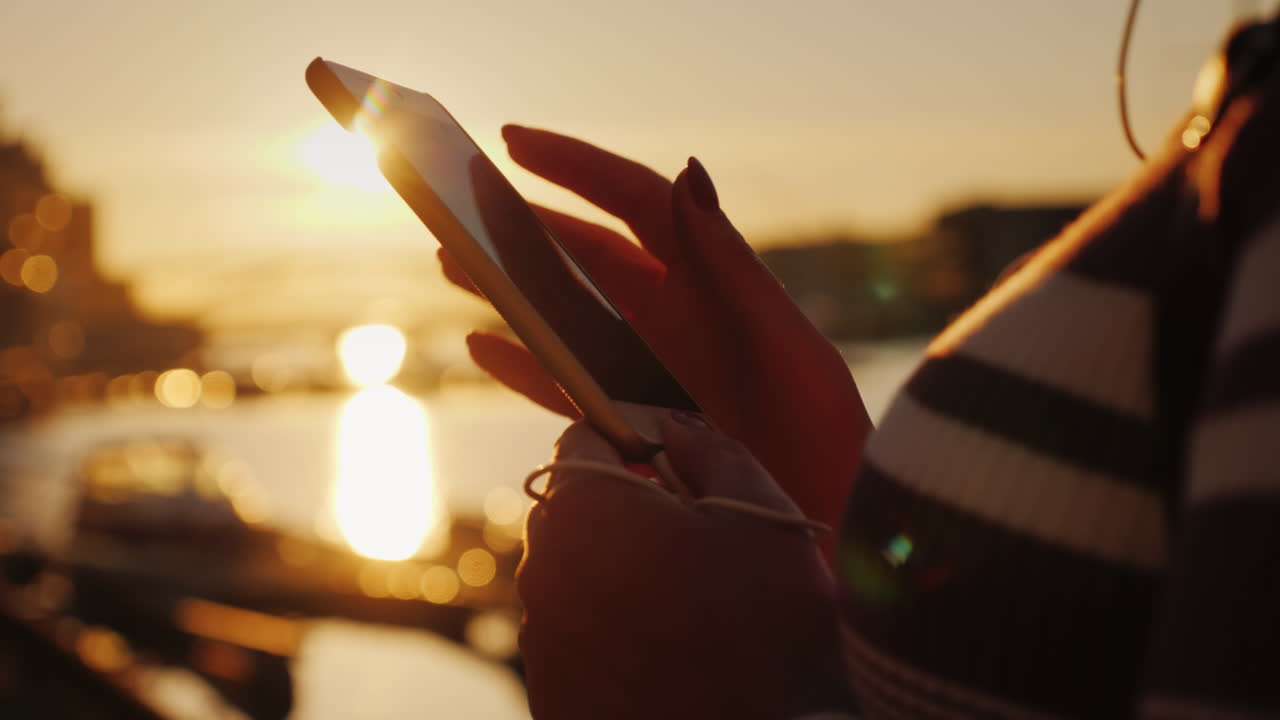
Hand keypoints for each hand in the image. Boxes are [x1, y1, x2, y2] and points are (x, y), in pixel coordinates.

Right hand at [440, 127, 872, 534]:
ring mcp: (649, 374)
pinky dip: (522, 365)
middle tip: (465, 203)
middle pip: (588, 256)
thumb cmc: (828, 439)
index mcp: (715, 287)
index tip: (514, 142)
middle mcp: (677, 321)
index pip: (636, 205)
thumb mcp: (789, 348)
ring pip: (566, 316)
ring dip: (514, 290)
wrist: (832, 538)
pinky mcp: (630, 427)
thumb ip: (731, 269)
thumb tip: (685, 174)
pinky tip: (485, 345)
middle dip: (528, 227)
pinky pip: (563, 386)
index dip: (577, 169)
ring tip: (456, 264)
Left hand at [518, 408, 854, 718]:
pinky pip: (570, 643)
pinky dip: (605, 637)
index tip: (672, 466)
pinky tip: (666, 655)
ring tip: (685, 608)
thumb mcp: (761, 513)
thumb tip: (674, 429)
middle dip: (619, 509)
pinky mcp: (551, 699)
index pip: (582, 440)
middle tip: (691, 539)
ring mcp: (541, 644)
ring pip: (569, 578)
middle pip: (569, 509)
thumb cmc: (773, 629)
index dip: (630, 441)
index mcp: (586, 510)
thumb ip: (708, 449)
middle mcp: (544, 572)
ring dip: (611, 575)